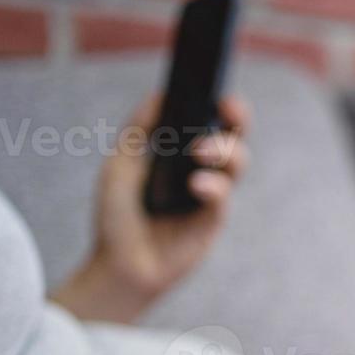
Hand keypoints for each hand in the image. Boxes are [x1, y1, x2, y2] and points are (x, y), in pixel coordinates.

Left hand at [51, 94, 250, 323]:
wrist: (117, 264)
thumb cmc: (117, 215)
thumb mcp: (121, 163)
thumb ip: (140, 129)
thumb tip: (162, 94)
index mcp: (181, 153)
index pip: (209, 121)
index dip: (221, 104)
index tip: (219, 90)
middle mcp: (201, 170)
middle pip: (233, 136)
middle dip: (237, 118)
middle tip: (230, 108)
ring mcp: (209, 196)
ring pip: (236, 162)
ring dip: (224, 150)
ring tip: (200, 151)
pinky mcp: (211, 222)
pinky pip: (222, 196)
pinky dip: (212, 186)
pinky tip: (195, 186)